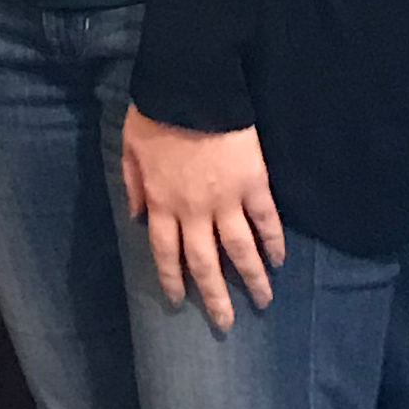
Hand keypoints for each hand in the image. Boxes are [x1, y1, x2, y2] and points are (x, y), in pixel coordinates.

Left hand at [120, 107, 284, 329]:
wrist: (191, 85)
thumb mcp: (129, 147)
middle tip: (226, 323)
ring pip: (240, 250)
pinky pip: (266, 221)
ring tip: (263, 301)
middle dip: (215, 296)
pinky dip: (274, 242)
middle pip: (204, 262)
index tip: (178, 299)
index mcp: (161, 202)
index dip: (171, 278)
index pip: (165, 252)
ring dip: (252, 278)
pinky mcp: (254, 184)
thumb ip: (132, 184)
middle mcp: (193, 210)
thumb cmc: (155, 112)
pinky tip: (279, 260)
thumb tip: (135, 216)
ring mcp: (226, 199)